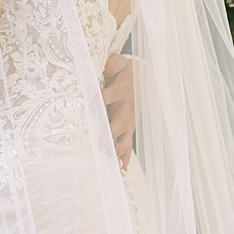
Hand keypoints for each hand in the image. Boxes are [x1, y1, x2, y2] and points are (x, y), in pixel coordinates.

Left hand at [101, 53, 136, 168]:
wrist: (140, 80)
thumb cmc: (123, 71)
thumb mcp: (121, 62)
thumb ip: (115, 63)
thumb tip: (109, 67)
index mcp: (121, 91)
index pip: (111, 94)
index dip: (103, 98)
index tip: (94, 102)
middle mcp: (125, 109)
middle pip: (120, 121)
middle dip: (113, 130)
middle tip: (105, 139)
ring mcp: (128, 121)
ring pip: (125, 137)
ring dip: (119, 147)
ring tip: (113, 159)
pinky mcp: (127, 130)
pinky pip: (127, 145)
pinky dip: (126, 158)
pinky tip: (122, 171)